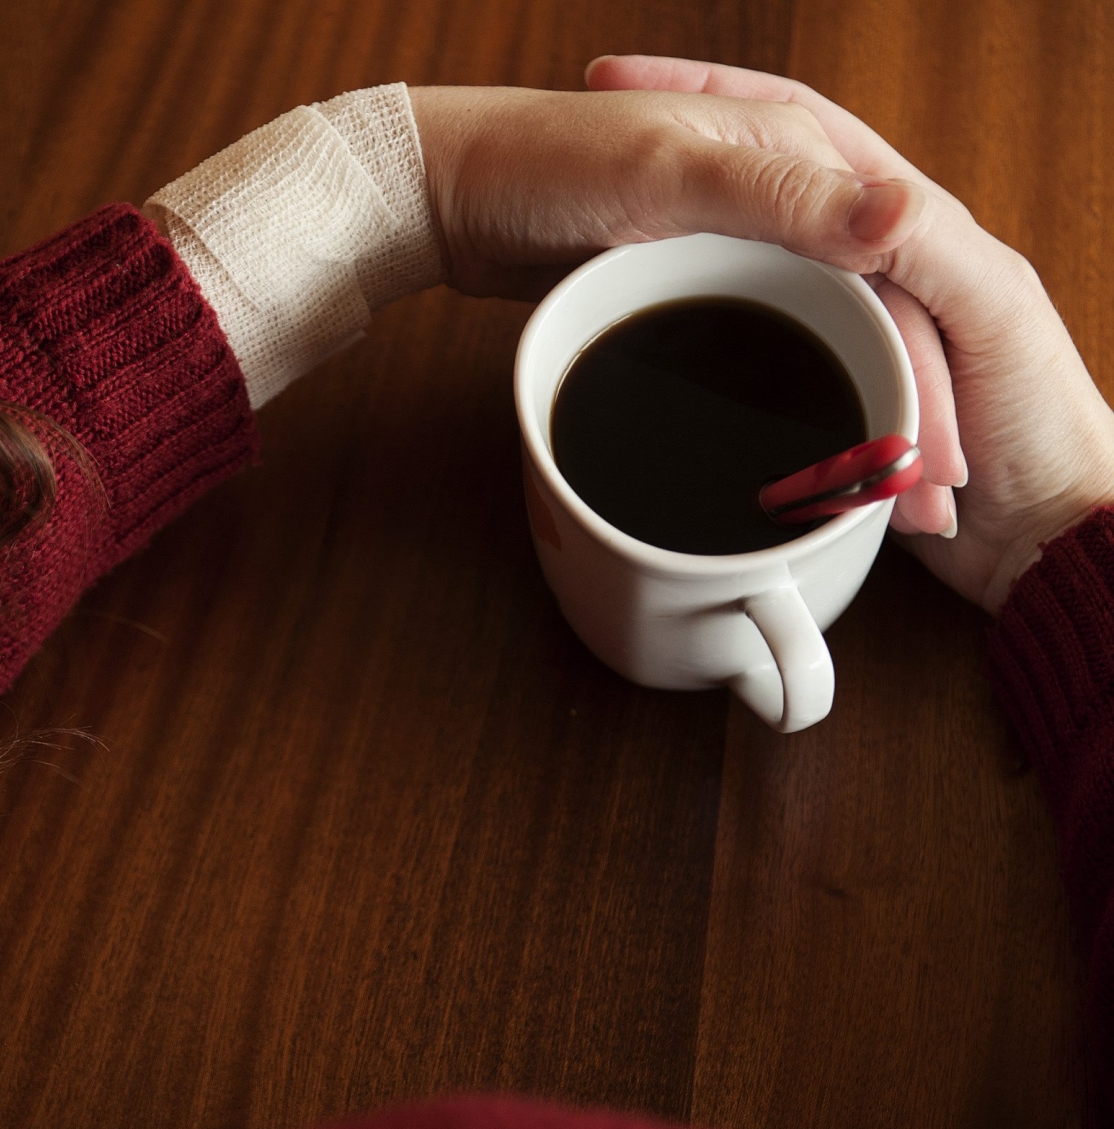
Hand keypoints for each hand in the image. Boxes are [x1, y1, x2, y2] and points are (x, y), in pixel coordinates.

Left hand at [408, 84, 961, 536]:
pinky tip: (792, 458)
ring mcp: (731, 240)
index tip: (935, 462)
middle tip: (920, 500)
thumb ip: (782, 197)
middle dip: (901, 407)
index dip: (924, 369)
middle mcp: (780, 195)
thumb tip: (903, 216)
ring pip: (819, 335)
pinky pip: (751, 342)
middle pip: (870, 312)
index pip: (897, 272)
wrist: (450, 188)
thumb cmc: (542, 162)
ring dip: (850, 413)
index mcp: (798, 155)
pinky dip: (776, 402)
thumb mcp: (667, 177)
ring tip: (873, 496)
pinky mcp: (684, 277)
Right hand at [582, 57, 1113, 610]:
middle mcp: (879, 265)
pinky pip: (757, 360)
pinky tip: (650, 352)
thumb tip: (866, 196)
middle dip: (670, 189)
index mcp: (918, 225)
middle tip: (586, 179)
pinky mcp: (834, 395)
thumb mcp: (992, 312)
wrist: (1055, 536)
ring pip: (747, 284)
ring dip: (678, 277)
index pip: (799, 134)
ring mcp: (850, 331)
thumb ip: (928, 246)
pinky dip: (707, 356)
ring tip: (592, 261)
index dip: (709, 93)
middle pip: (758, 212)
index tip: (623, 79)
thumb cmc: (1048, 422)